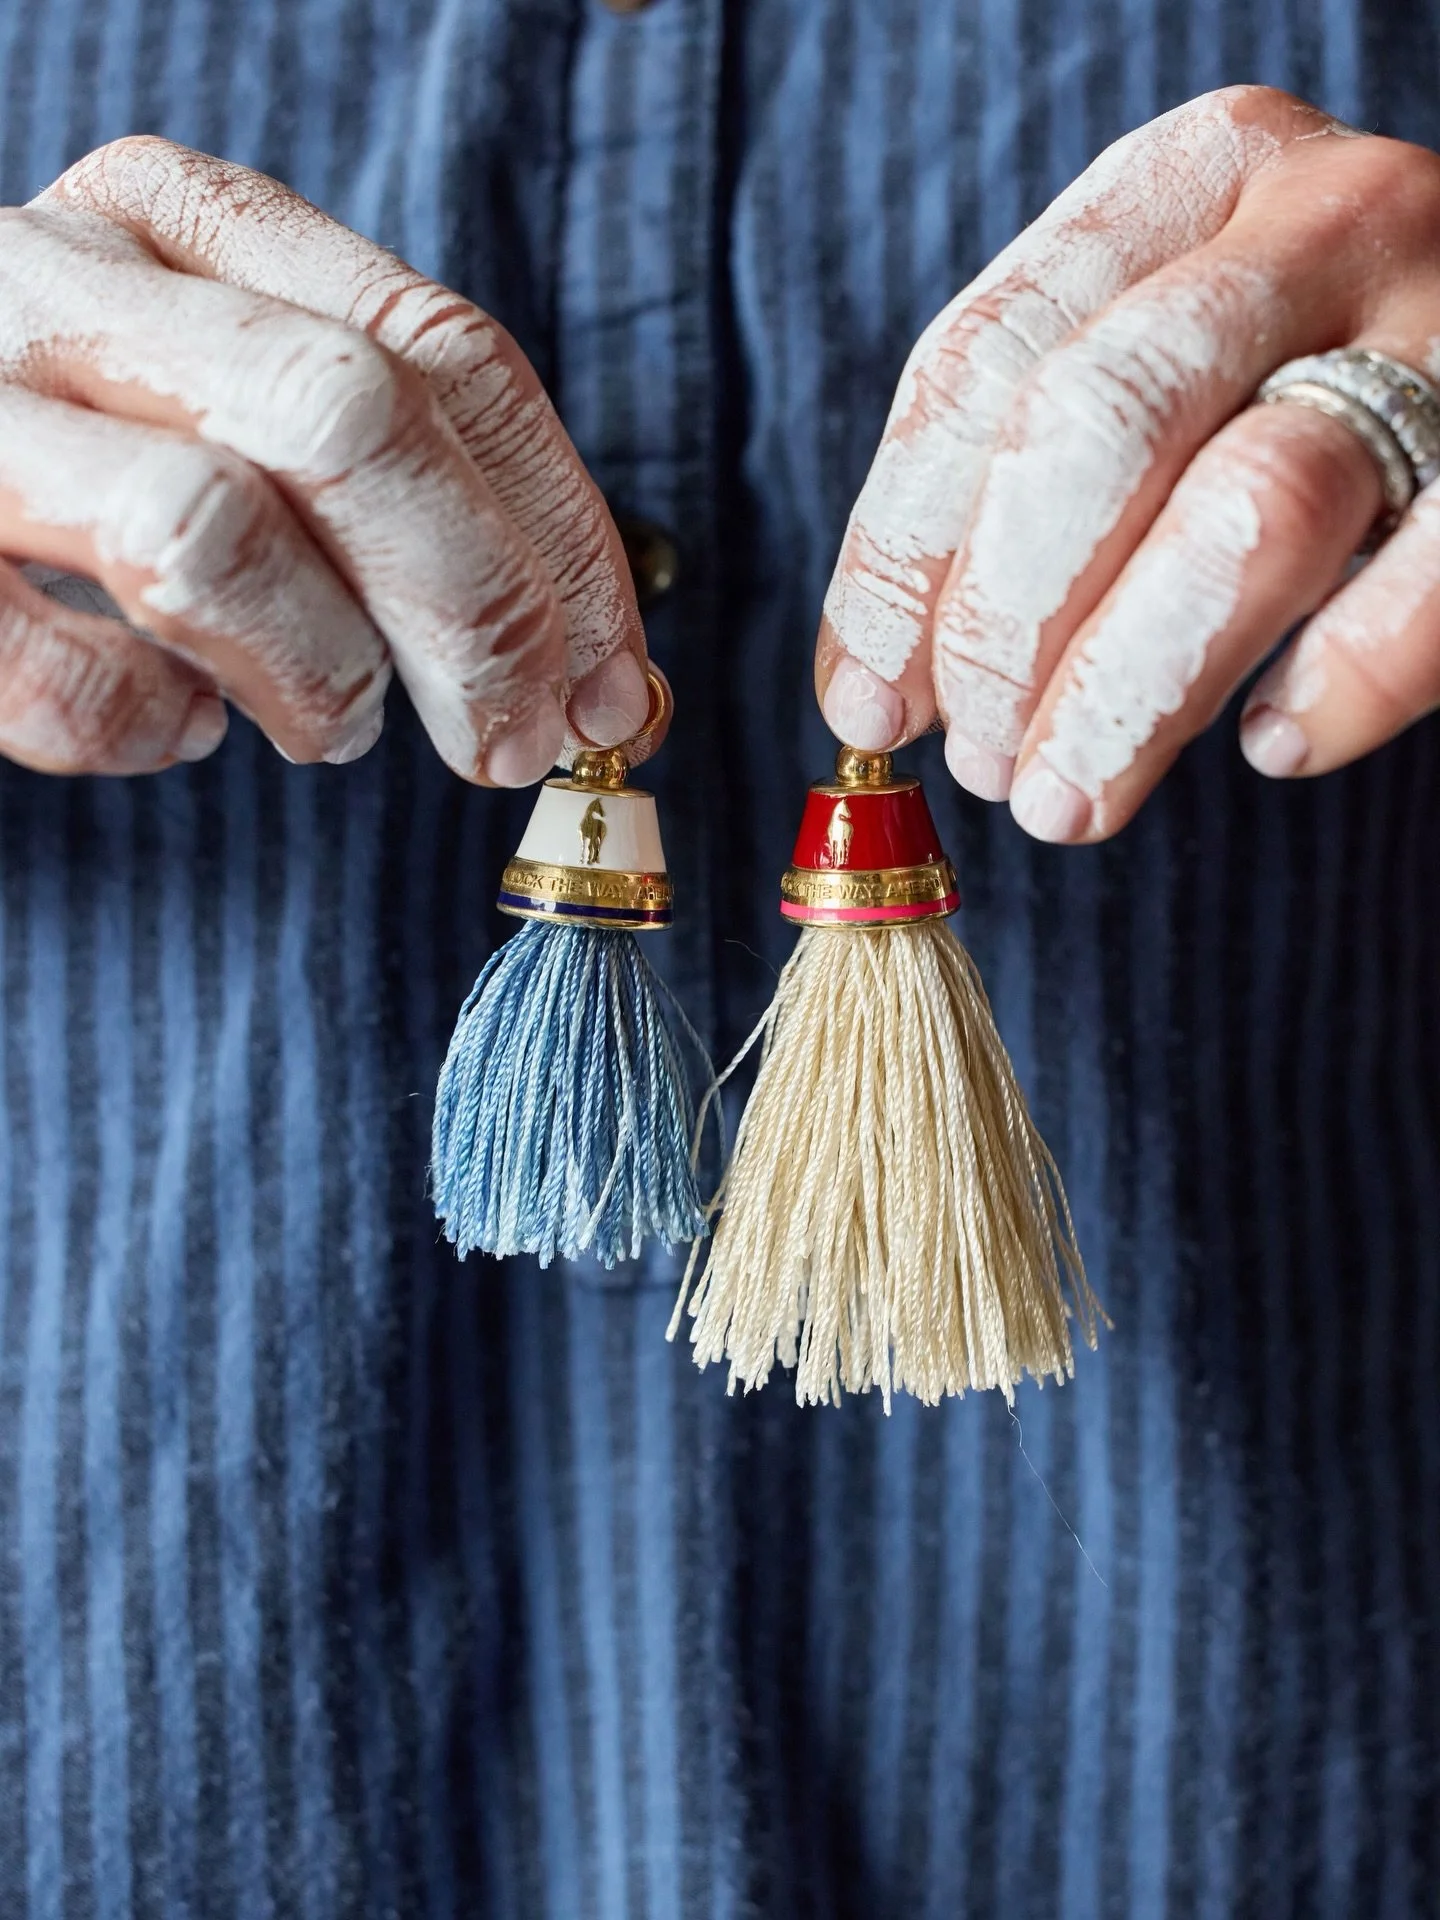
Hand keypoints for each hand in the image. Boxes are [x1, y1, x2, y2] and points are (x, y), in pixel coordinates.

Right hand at [0, 137, 657, 779]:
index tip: (619, 683)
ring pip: (210, 532)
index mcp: (187, 223)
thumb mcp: (230, 393)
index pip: (447, 354)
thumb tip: (603, 676)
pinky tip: (172, 725)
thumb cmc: (71, 441)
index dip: (563, 537)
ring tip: (328, 724)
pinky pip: (65, 681)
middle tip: (510, 742)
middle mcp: (69, 281)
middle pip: (354, 421)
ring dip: (319, 673)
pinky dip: (151, 736)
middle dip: (476, 610)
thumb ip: (394, 486)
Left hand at [817, 86, 1439, 841]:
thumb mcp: (1153, 366)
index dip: (903, 556)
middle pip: (1102, 427)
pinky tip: (1272, 741)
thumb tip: (877, 691)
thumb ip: (1017, 487)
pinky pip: (1427, 587)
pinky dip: (1339, 682)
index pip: (984, 364)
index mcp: (1182, 180)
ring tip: (1067, 798)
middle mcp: (1316, 221)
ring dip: (1129, 687)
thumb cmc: (1295, 383)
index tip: (865, 703)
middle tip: (981, 762)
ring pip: (1251, 512)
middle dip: (1009, 625)